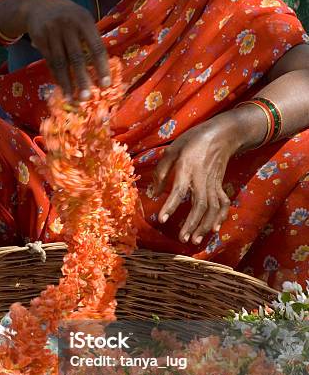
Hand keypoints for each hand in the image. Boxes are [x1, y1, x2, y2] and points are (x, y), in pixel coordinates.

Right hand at [23, 0, 110, 99]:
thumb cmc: (68, 17)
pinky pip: (50, 62)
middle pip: (77, 58)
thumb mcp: (82, 20)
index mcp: (85, 21)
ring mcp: (52, 32)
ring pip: (61, 63)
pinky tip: (63, 89)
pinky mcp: (40, 39)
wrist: (37, 5)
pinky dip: (57, 77)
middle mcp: (68, 25)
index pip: (96, 47)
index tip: (105, 85)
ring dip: (67, 83)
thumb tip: (103, 69)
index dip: (101, 68)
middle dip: (82, 80)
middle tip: (87, 98)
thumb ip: (91, 39)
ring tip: (73, 99)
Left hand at [154, 114, 242, 244]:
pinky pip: (222, 204)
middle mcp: (202, 179)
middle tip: (183, 239)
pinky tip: (214, 229)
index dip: (170, 206)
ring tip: (195, 240)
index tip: (162, 220)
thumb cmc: (193, 141)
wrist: (222, 134)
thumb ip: (161, 171)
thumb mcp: (172, 150)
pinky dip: (220, 218)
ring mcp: (214, 183)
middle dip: (192, 224)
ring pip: (212, 208)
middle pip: (199, 205)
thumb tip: (152, 193)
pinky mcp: (220, 185)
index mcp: (187, 169)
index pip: (178, 190)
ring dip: (204, 226)